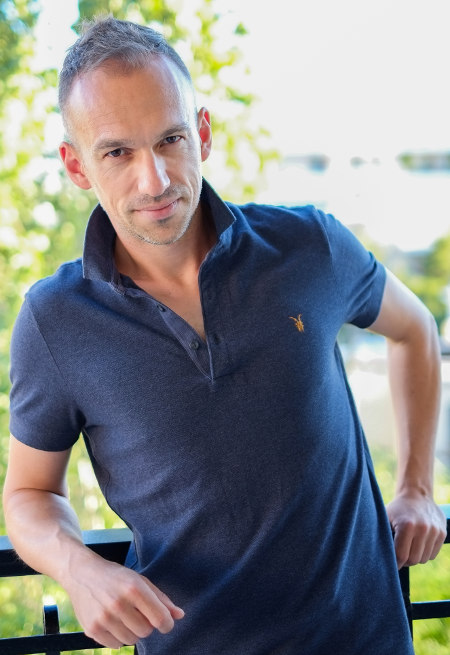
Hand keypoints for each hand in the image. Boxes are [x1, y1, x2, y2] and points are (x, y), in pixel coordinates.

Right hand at [63, 553, 183, 648]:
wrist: (82, 573)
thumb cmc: (116, 576)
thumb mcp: (140, 580)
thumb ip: (161, 599)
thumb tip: (180, 615)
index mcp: (134, 588)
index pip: (160, 619)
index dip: (166, 624)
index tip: (165, 622)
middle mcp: (118, 604)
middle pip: (146, 631)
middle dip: (146, 624)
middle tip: (138, 612)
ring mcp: (103, 618)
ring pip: (131, 640)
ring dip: (132, 631)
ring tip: (124, 615)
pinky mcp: (92, 629)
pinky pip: (115, 645)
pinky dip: (117, 636)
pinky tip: (112, 621)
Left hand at [386, 492, 446, 568]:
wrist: (417, 494)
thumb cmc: (397, 509)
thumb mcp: (385, 518)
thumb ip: (382, 536)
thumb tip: (377, 557)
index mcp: (407, 525)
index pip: (401, 555)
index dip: (395, 562)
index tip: (391, 563)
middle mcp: (423, 528)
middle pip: (413, 559)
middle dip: (405, 561)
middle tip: (400, 555)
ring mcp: (434, 531)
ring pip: (424, 559)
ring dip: (415, 557)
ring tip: (409, 547)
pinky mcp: (442, 533)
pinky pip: (433, 554)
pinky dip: (425, 553)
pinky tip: (418, 543)